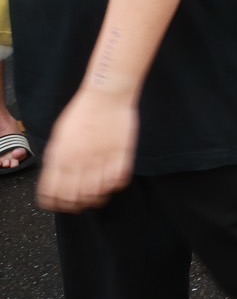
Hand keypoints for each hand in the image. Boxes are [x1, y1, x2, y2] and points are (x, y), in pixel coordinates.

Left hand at [36, 89, 136, 212]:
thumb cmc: (83, 111)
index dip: (55, 202)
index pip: (52, 193)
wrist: (107, 94)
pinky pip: (119, 181)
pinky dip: (115, 185)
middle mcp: (79, 161)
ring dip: (97, 197)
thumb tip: (56, 180)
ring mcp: (101, 158)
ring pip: (98, 194)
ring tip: (99, 192)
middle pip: (75, 197)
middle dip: (77, 204)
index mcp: (60, 157)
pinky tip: (113, 180)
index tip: (60, 203)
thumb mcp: (59, 136)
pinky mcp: (122, 154)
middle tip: (81, 200)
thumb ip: (57, 159)